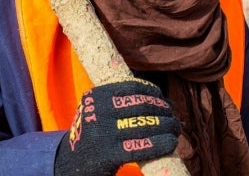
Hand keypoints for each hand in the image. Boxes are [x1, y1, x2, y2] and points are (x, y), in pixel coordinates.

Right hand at [54, 79, 179, 175]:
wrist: (73, 161)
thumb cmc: (92, 132)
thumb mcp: (95, 109)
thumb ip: (116, 101)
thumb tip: (158, 99)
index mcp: (95, 95)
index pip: (132, 88)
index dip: (153, 93)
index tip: (163, 99)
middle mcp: (98, 111)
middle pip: (142, 106)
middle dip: (164, 111)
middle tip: (174, 117)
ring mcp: (104, 133)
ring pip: (145, 126)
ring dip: (167, 126)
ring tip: (175, 128)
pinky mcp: (109, 154)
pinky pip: (142, 146)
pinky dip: (161, 144)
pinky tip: (171, 143)